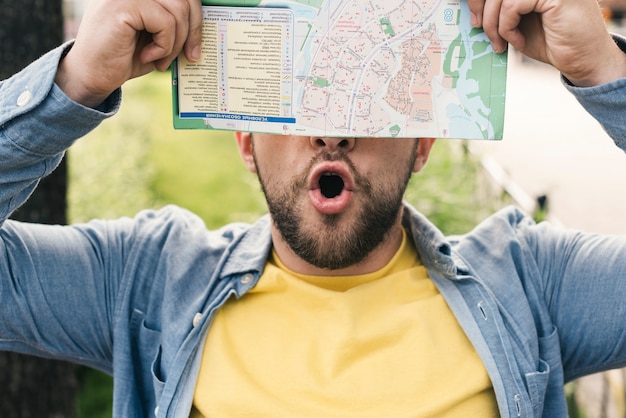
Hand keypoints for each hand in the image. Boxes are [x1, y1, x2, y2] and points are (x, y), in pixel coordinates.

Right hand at [55, 0, 201, 107]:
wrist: (93, 75)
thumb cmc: (124, 57)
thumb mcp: (157, 38)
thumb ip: (176, 25)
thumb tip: (204, 24)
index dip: (196, 16)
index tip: (196, 46)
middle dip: (194, 31)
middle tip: (190, 56)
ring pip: (177, 10)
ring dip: (175, 43)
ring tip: (160, 59)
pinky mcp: (123, 6)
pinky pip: (164, 22)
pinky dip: (164, 46)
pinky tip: (147, 56)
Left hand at [468, 0, 625, 85]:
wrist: (581, 60)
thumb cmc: (553, 42)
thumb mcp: (518, 23)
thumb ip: (499, 12)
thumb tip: (472, 9)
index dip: (478, 0)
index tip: (475, 20)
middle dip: (482, 10)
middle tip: (481, 32)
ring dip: (494, 23)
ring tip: (501, 43)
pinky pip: (512, 5)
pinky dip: (508, 27)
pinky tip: (518, 41)